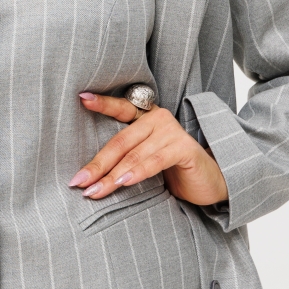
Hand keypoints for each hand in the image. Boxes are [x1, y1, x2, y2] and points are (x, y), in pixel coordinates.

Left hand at [69, 92, 227, 206]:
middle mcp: (159, 119)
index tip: (82, 98)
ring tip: (95, 191)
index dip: (102, 103)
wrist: (209, 183)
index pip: (121, 109)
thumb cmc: (173, 172)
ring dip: (112, 176)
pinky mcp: (185, 148)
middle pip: (120, 141)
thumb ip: (124, 158)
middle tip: (78, 181)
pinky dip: (137, 172)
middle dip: (97, 164)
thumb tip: (88, 175)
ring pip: (134, 154)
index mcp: (146, 118)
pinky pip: (155, 161)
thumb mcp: (144, 161)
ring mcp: (173, 131)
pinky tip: (123, 182)